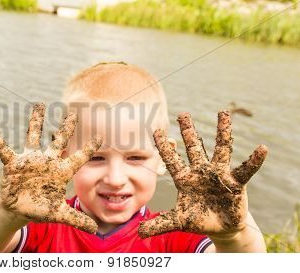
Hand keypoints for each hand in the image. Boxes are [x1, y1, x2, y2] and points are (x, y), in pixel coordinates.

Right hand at [0, 103, 101, 232]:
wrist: (18, 209)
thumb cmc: (40, 208)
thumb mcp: (59, 214)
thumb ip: (76, 219)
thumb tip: (95, 230)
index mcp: (60, 172)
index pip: (77, 158)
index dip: (88, 148)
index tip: (100, 136)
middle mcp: (46, 162)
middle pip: (58, 141)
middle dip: (65, 128)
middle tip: (73, 114)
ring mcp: (29, 160)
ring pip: (33, 137)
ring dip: (35, 122)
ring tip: (39, 105)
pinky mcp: (13, 164)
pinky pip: (3, 149)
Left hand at [138, 111, 267, 237]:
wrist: (221, 227)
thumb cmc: (198, 218)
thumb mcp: (178, 221)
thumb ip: (159, 224)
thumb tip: (140, 232)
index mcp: (185, 178)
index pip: (171, 160)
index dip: (163, 147)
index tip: (155, 130)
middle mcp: (201, 172)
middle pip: (194, 148)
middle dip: (188, 132)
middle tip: (183, 114)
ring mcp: (219, 174)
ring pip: (220, 150)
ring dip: (223, 132)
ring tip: (224, 113)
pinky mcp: (236, 183)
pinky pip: (246, 169)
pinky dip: (254, 161)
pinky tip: (262, 149)